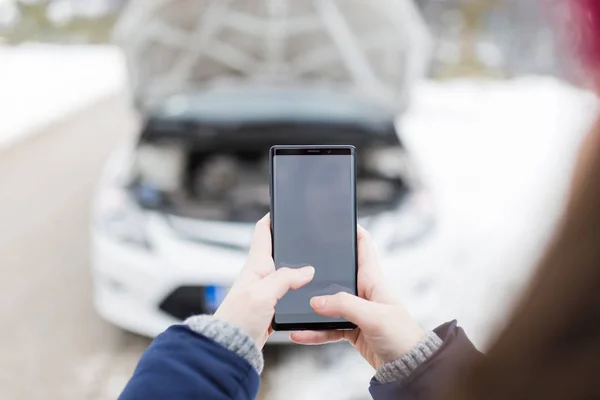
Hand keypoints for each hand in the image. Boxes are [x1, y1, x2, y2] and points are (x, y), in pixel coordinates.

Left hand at [214, 214, 314, 347]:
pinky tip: (307, 289)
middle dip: (289, 240)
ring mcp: (265, 290)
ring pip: (285, 271)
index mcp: (256, 265)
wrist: (231, 347)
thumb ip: (285, 278)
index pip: (263, 232)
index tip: (282, 206)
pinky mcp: (270, 306)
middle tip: (305, 231)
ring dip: (296, 265)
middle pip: (276, 250)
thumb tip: (307, 270)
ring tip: (312, 258)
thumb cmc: (239, 319)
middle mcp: (260, 274)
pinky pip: (287, 291)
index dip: (272, 217)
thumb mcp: (263, 293)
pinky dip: (297, 287)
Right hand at [291, 226, 424, 369]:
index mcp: (374, 280)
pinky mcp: (352, 330)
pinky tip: (300, 333)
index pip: (364, 247)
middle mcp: (364, 292)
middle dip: (322, 267)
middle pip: (340, 273)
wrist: (408, 368)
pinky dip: (314, 331)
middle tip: (301, 258)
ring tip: (293, 301)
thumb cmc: (401, 336)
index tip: (338, 219)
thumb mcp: (374, 316)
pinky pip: (328, 327)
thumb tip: (316, 300)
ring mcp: (357, 311)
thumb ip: (345, 305)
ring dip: (312, 304)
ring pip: (329, 302)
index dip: (353, 231)